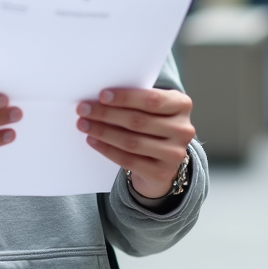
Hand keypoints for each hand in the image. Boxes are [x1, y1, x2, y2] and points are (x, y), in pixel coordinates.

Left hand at [75, 88, 194, 198]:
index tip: (101, 95)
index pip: (152, 100)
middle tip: (83, 109)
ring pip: (131, 142)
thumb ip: (135, 101)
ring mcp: (175, 153)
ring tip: (84, 124)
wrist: (164, 158)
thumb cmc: (152, 123)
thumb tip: (99, 99)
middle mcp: (183, 129)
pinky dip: (107, 149)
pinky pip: (128, 160)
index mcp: (182, 105)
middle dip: (106, 114)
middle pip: (138, 121)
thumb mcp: (153, 108)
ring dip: (103, 132)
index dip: (125, 98)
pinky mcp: (162, 172)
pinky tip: (92, 140)